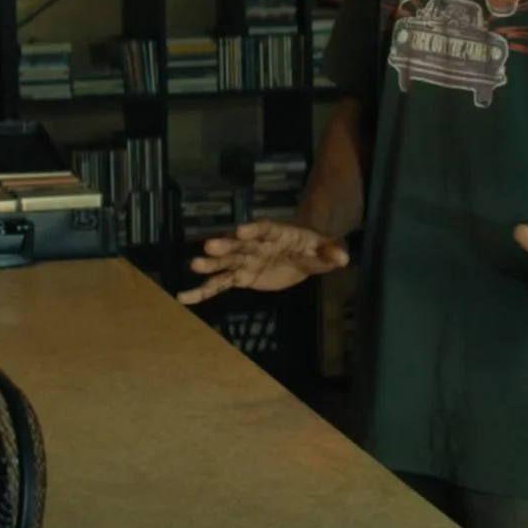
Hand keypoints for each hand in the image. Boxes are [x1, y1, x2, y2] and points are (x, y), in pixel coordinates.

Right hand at [177, 218, 349, 304]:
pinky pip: (219, 285)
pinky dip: (203, 291)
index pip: (265, 229)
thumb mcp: (326, 249)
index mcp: (277, 233)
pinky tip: (184, 299)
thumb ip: (332, 252)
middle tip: (208, 247)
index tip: (241, 228)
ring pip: (225, 263)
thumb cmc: (314, 248)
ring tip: (193, 266)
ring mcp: (244, 260)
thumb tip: (343, 258)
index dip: (254, 228)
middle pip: (239, 244)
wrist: (301, 253)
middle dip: (225, 245)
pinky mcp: (240, 277)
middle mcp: (255, 244)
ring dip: (210, 265)